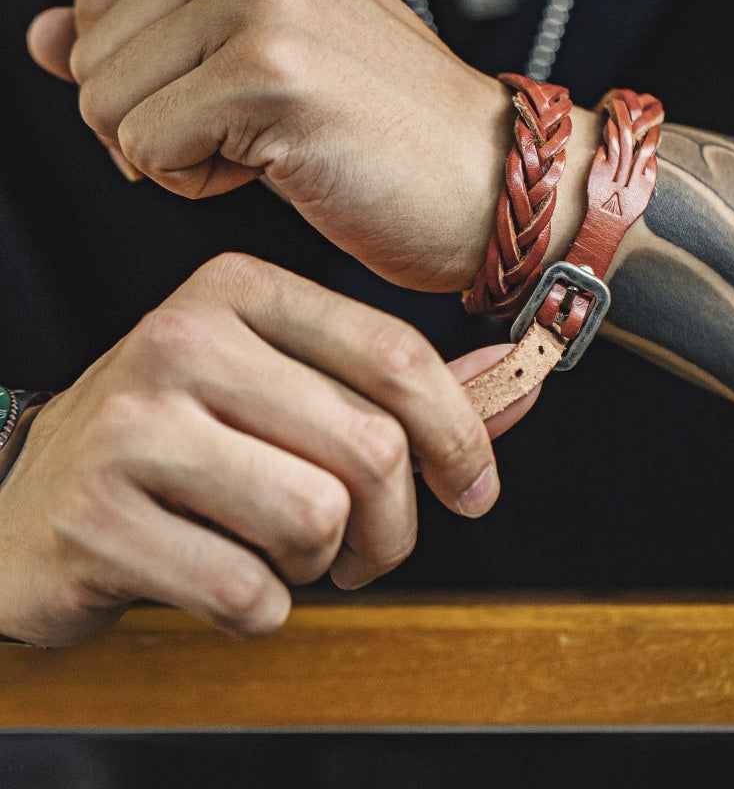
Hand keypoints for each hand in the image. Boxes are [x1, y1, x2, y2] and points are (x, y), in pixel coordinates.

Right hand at [0, 254, 533, 646]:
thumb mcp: (285, 384)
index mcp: (240, 290)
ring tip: (289, 553)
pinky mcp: (97, 517)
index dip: (460, 433)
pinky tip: (227, 577)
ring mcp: (132, 426)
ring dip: (325, 564)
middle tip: (370, 547)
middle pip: (370, 447)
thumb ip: (400, 387)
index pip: (395, 354)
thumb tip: (520, 385)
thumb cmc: (184, 437)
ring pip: (317, 520)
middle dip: (395, 525)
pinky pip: (248, 592)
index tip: (475, 487)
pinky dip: (262, 607)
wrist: (34, 500)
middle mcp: (182, 339)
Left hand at [28, 0, 598, 292]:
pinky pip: (144, 148)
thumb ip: (149, 33)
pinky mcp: (269, 72)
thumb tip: (39, 34)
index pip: (104, 1)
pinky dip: (198, 182)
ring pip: (102, 101)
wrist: (487, 181)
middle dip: (161, 117)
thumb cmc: (387, 128)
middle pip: (89, 52)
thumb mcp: (260, 57)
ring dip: (177, 151)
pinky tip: (280, 168)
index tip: (252, 95)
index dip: (165, 76)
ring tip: (274, 145)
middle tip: (265, 129)